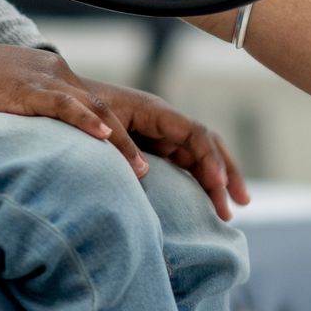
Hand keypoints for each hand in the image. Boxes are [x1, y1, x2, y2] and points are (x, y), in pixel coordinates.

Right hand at [0, 21, 148, 175]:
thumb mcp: (9, 96)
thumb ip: (31, 113)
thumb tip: (41, 145)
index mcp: (53, 74)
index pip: (94, 104)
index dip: (117, 133)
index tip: (132, 160)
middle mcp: (55, 72)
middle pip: (103, 108)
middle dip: (128, 142)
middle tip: (146, 173)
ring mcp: (41, 79)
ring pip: (92, 109)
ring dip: (119, 141)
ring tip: (138, 169)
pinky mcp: (25, 88)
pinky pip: (63, 105)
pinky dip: (86, 121)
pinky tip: (103, 136)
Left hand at [82, 79, 250, 219]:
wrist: (69, 100)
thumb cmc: (85, 108)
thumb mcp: (103, 124)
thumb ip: (123, 146)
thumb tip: (143, 173)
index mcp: (156, 112)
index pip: (195, 133)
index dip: (210, 158)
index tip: (218, 184)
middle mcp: (166, 122)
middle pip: (207, 144)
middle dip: (227, 171)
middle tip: (241, 202)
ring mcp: (162, 134)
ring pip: (200, 156)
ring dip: (217, 181)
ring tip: (229, 211)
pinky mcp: (155, 146)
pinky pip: (185, 163)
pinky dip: (199, 180)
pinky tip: (207, 199)